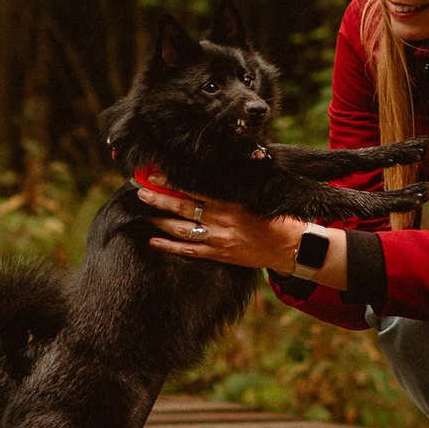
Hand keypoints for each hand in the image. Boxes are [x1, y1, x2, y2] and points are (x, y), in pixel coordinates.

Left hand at [133, 176, 301, 275]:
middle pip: (183, 207)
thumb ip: (232, 186)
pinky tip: (153, 240)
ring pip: (181, 229)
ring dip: (160, 220)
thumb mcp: (254, 196)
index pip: (194, 188)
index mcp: (231, 201)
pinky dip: (169, 246)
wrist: (288, 246)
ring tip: (143, 212)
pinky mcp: (219, 255)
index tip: (154, 174)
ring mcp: (219, 239)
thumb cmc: (273, 216)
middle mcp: (222, 219)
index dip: (172, 181)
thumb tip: (209, 172)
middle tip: (140, 190)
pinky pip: (189, 251)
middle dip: (159, 198)